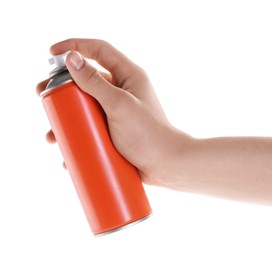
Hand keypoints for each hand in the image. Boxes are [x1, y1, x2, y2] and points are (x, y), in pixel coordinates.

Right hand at [36, 38, 188, 186]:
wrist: (164, 164)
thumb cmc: (147, 134)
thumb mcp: (120, 105)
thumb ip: (95, 82)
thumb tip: (72, 59)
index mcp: (128, 76)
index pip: (99, 50)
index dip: (75, 46)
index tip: (52, 53)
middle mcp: (121, 90)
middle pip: (87, 79)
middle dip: (63, 84)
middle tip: (42, 93)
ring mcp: (116, 110)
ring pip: (85, 104)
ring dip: (66, 113)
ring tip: (52, 132)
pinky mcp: (113, 128)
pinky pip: (90, 124)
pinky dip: (77, 132)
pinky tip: (66, 147)